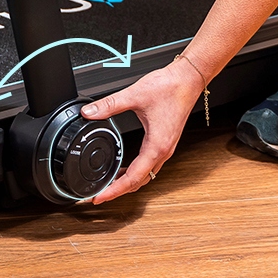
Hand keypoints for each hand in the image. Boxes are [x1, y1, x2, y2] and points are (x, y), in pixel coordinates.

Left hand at [77, 57, 207, 204]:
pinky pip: (150, 165)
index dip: (114, 191)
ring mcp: (166, 148)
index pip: (133, 178)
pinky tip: (126, 166)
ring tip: (110, 183)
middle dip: (119, 191)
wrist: (188, 79)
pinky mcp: (166, 142)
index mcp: (156, 146)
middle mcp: (163, 151)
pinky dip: (136, 171)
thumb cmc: (170, 87)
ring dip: (128, 182)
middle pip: (140, 182)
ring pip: (146, 175)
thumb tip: (89, 113)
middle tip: (100, 194)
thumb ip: (109, 105)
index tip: (100, 198)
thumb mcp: (134, 95)